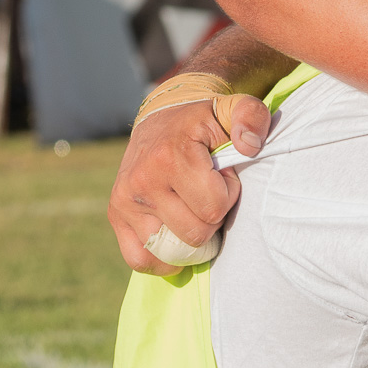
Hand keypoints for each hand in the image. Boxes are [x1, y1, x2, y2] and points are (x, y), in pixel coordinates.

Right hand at [107, 91, 269, 274]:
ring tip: (192, 209)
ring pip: (171, 251)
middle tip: (207, 192)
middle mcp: (143, 180)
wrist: (161, 118)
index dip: (228, 195)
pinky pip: (140, 259)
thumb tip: (250, 146)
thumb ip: (251, 117)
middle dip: (211, 217)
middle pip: (195, 234)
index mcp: (171, 156)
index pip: (214, 207)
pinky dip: (162, 258)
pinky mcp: (116, 215)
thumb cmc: (203, 120)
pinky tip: (175, 239)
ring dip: (190, 237)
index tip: (222, 176)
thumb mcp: (232, 108)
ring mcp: (126, 201)